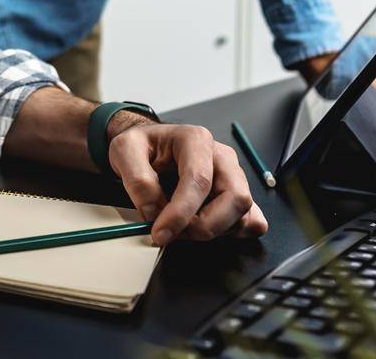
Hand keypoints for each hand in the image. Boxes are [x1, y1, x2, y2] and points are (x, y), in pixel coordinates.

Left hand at [107, 119, 267, 245]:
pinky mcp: (237, 196)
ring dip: (213, 231)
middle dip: (205, 226)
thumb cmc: (142, 146)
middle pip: (236, 198)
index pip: (199, 180)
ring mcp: (234, 177)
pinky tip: (204, 228)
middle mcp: (221, 157)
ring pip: (243, 214)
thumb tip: (153, 209)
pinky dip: (231, 233)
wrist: (150, 147)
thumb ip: (136, 179)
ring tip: (181, 228)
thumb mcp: (124, 150)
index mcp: (195, 140)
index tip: (160, 233)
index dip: (181, 213)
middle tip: (174, 235)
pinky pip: (251, 222)